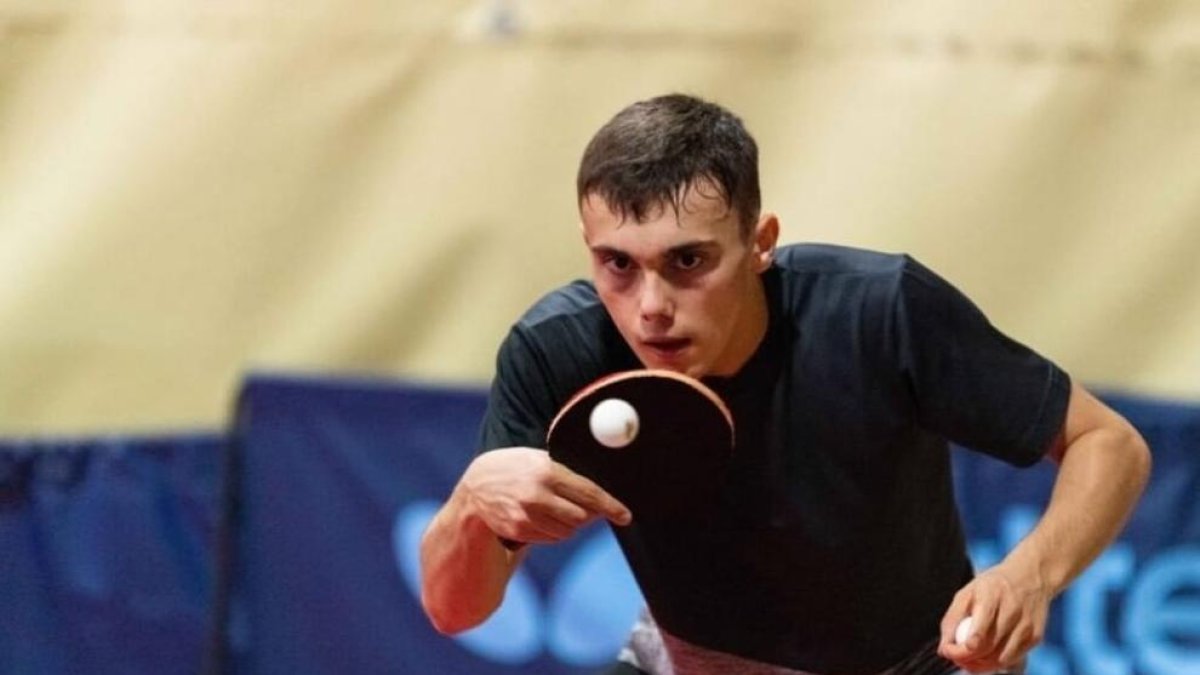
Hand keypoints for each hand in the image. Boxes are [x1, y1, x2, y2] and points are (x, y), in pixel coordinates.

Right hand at [458, 447, 631, 545]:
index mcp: (546, 471)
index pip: (588, 493)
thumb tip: (599, 490)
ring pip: (567, 530)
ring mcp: (526, 516)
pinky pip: (551, 538)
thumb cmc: (513, 468)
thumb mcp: (537, 458)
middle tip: (589, 509)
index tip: (625, 515)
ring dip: (571, 523)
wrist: (475, 489)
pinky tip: (542, 516)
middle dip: (590, 515)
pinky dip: (554, 530)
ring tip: (557, 508)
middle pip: (581, 516)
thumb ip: (566, 471)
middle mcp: (537, 495)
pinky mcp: (519, 531)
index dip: (611, 506)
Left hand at [937, 562, 1052, 671]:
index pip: (979, 632)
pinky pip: (1013, 660)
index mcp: (992, 595)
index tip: (948, 652)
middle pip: (988, 648)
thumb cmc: (992, 586)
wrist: (1031, 576)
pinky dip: (997, 662)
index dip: (962, 650)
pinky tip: (988, 654)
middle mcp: (1012, 611)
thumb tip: (944, 649)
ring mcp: (1026, 626)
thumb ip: (952, 620)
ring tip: (969, 658)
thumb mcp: (967, 593)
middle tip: (955, 658)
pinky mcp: (1036, 636)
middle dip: (967, 659)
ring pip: (1000, 660)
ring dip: (982, 665)